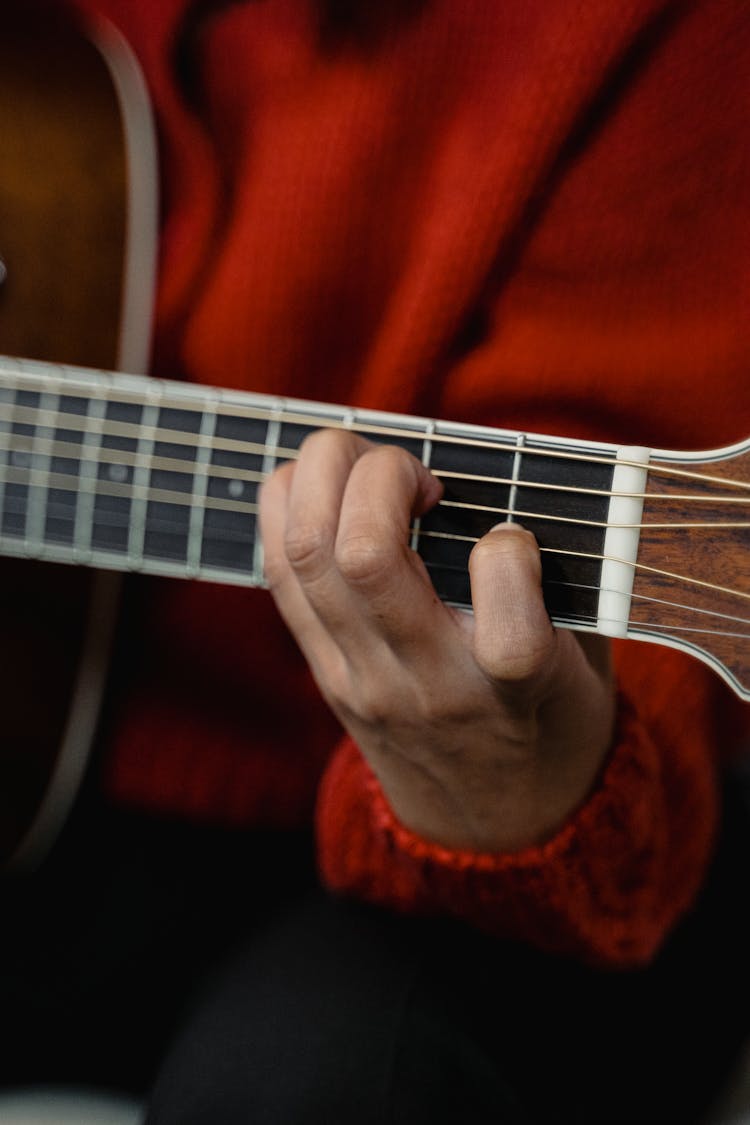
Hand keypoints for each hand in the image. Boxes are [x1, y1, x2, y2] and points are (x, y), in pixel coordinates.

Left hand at [259, 430, 615, 852]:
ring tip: (365, 466)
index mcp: (516, 689)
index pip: (508, 620)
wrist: (491, 819)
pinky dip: (290, 508)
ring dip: (325, 476)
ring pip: (306, 554)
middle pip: (365, 556)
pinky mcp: (321, 673)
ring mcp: (361, 680)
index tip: (514, 541)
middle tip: (419, 475)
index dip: (510, 551)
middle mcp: (428, 685)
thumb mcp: (584, 661)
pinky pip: (278, 572)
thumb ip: (557, 584)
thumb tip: (507, 484)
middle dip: (382, 472)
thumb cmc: (550, 715)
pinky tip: (327, 492)